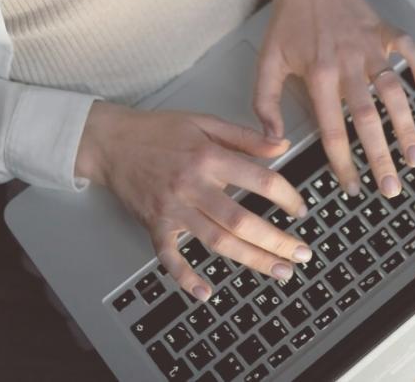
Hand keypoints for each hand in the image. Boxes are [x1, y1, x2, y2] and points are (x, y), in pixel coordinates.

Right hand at [74, 101, 312, 301]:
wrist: (111, 142)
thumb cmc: (158, 130)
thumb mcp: (205, 121)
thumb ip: (245, 136)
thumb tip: (282, 145)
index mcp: (209, 157)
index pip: (260, 180)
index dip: (287, 197)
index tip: (301, 209)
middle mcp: (193, 185)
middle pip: (242, 220)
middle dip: (277, 240)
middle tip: (302, 254)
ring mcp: (173, 208)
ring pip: (217, 241)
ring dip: (251, 259)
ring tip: (279, 271)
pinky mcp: (155, 224)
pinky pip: (170, 257)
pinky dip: (186, 277)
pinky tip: (205, 293)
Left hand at [254, 0, 414, 199]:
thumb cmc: (288, 21)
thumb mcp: (267, 60)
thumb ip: (265, 101)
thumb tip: (273, 140)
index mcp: (318, 75)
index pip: (333, 129)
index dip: (344, 163)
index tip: (353, 188)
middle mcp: (347, 64)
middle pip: (368, 118)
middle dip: (382, 157)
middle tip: (392, 188)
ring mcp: (369, 47)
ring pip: (393, 91)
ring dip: (407, 125)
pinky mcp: (384, 30)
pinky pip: (409, 50)